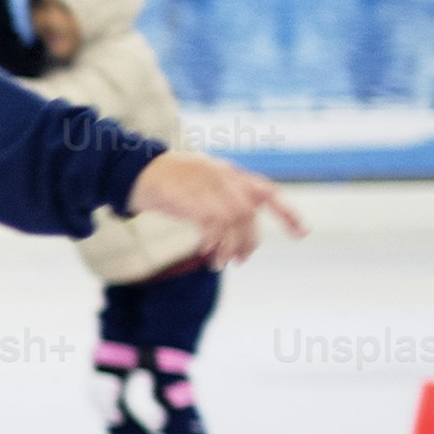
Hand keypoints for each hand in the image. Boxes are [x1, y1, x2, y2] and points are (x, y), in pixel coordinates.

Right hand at [127, 149, 306, 267]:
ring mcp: (207, 186)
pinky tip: (208, 254)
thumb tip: (240, 223)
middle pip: (250, 213)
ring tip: (222, 263)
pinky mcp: (190, 197)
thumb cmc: (166, 182)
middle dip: (250, 241)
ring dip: (231, 247)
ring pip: (234, 221)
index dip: (287, 213)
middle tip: (241, 260)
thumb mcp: (200, 183)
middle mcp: (223, 177)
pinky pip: (213, 225)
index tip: (302, 234)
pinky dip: (215, 244)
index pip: (268, 192)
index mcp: (230, 173)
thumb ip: (222, 197)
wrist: (131, 170)